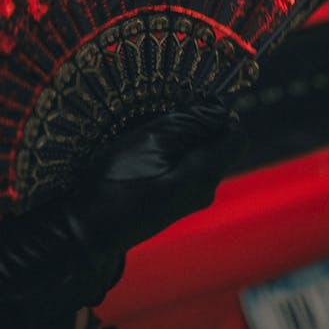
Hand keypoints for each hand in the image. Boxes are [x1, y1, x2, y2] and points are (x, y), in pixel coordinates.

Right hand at [69, 98, 245, 301]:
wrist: (92, 224)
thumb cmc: (119, 178)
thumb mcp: (153, 138)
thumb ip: (192, 122)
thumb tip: (222, 111)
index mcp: (205, 173)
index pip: (237, 135)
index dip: (219, 113)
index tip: (191, 104)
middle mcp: (205, 189)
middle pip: (218, 144)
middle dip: (197, 125)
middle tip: (162, 120)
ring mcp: (190, 199)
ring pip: (199, 155)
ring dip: (180, 139)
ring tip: (147, 138)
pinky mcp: (174, 202)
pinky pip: (184, 168)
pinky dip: (170, 154)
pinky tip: (143, 156)